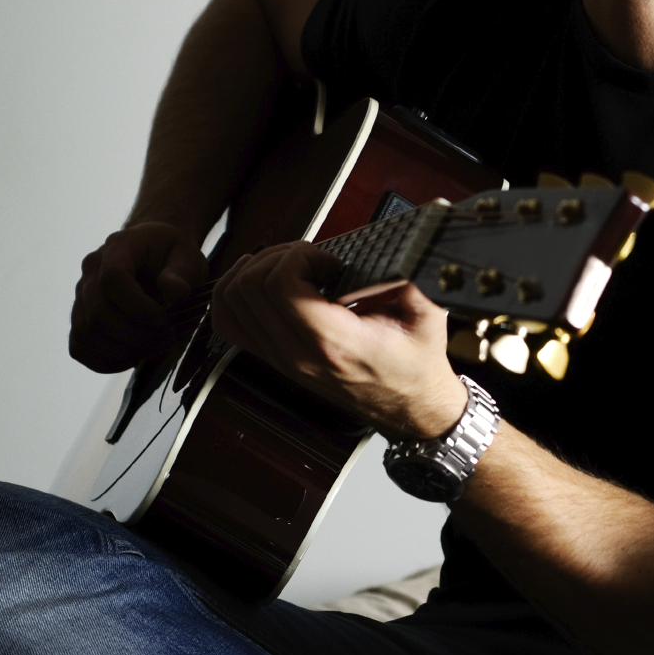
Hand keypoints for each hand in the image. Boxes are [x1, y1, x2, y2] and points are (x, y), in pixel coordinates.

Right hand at [69, 222, 209, 371]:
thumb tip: (174, 291)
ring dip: (122, 351)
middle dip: (135, 336)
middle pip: (98, 313)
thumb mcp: (188, 255)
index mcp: (118, 248)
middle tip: (165, 338)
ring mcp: (81, 296)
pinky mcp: (80, 318)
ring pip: (85, 334)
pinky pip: (80, 348)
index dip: (139, 308)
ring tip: (152, 348)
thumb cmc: (172, 254)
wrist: (155, 252)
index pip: (112, 280)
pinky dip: (106, 361)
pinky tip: (133, 357)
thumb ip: (183, 272)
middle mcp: (90, 271)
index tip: (165, 320)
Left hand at [211, 242, 467, 438]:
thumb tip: (389, 247)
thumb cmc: (416, 365)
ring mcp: (281, 359)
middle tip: (310, 259)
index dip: (300, 256)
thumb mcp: (427, 315)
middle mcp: (299, 353)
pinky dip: (234, 293)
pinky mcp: (274, 359)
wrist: (409, 407)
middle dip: (278, 256)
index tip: (328, 261)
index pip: (281, 286)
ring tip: (289, 266)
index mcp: (335, 342)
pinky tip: (261, 279)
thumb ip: (408, 276)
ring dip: (255, 269)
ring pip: (231, 300)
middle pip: (250, 286)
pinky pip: (227, 321)